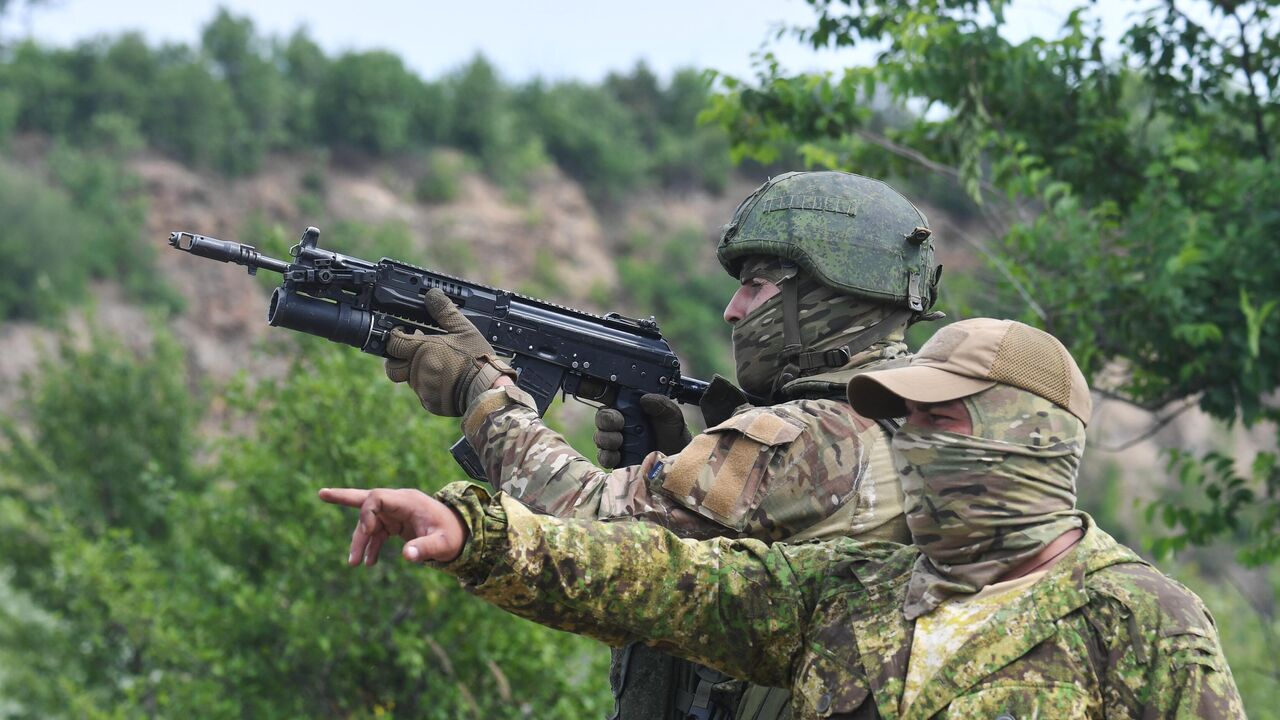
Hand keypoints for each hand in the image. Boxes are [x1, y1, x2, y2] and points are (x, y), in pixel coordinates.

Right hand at [318, 487, 467, 564]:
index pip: (377, 497)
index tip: (369, 533)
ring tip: (354, 563)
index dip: (366, 513)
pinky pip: (377, 533)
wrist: (463, 535)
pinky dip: (370, 546)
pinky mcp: (397, 524)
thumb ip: (425, 548)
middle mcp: (399, 503)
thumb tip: (406, 555)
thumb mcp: (443, 545)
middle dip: (343, 497)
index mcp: (408, 501)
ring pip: (369, 523)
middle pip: (367, 499)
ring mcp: (397, 513)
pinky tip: (368, 562)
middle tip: (322, 494)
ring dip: (360, 541)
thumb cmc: (454, 536)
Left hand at [384, 288, 515, 415]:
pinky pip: (422, 394)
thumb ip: (445, 312)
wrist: (487, 390)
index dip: (394, 336)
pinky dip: (429, 387)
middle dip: (398, 358)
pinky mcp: (430, 403)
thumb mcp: (464, 330)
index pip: (393, 343)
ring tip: (436, 366)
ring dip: (416, 372)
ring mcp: (422, 389)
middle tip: (412, 353)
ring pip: (408, 380)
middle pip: (392, 366)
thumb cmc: (477, 359)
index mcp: (423, 350)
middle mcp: (418, 370)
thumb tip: (432, 294)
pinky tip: (444, 381)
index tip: (402, 333)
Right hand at [594, 394, 691, 468]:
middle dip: (606, 422)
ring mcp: (617, 444)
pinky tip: (618, 456)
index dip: (608, 404)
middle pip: (601, 420)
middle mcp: (620, 425)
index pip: (612, 403)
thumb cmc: (674, 435)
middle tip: (619, 425)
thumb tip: (645, 398)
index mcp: (631, 411)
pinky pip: (603, 458)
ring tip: (619, 441)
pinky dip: (607, 456)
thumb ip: (661, 404)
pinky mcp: (616, 461)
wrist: (679, 462)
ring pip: (599, 438)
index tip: (618, 412)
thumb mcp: (672, 416)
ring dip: (606, 439)